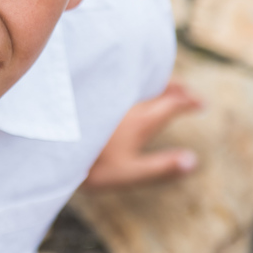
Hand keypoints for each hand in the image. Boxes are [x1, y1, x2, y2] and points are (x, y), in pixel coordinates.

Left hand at [81, 81, 202, 189]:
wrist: (51, 145)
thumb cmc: (90, 165)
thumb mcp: (128, 173)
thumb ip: (161, 168)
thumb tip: (193, 161)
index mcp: (141, 119)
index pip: (173, 102)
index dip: (190, 101)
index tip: (202, 104)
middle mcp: (129, 100)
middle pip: (160, 85)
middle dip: (178, 88)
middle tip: (188, 94)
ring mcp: (111, 92)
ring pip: (140, 79)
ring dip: (157, 82)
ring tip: (164, 88)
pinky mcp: (95, 90)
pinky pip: (122, 78)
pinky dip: (135, 80)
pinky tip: (128, 88)